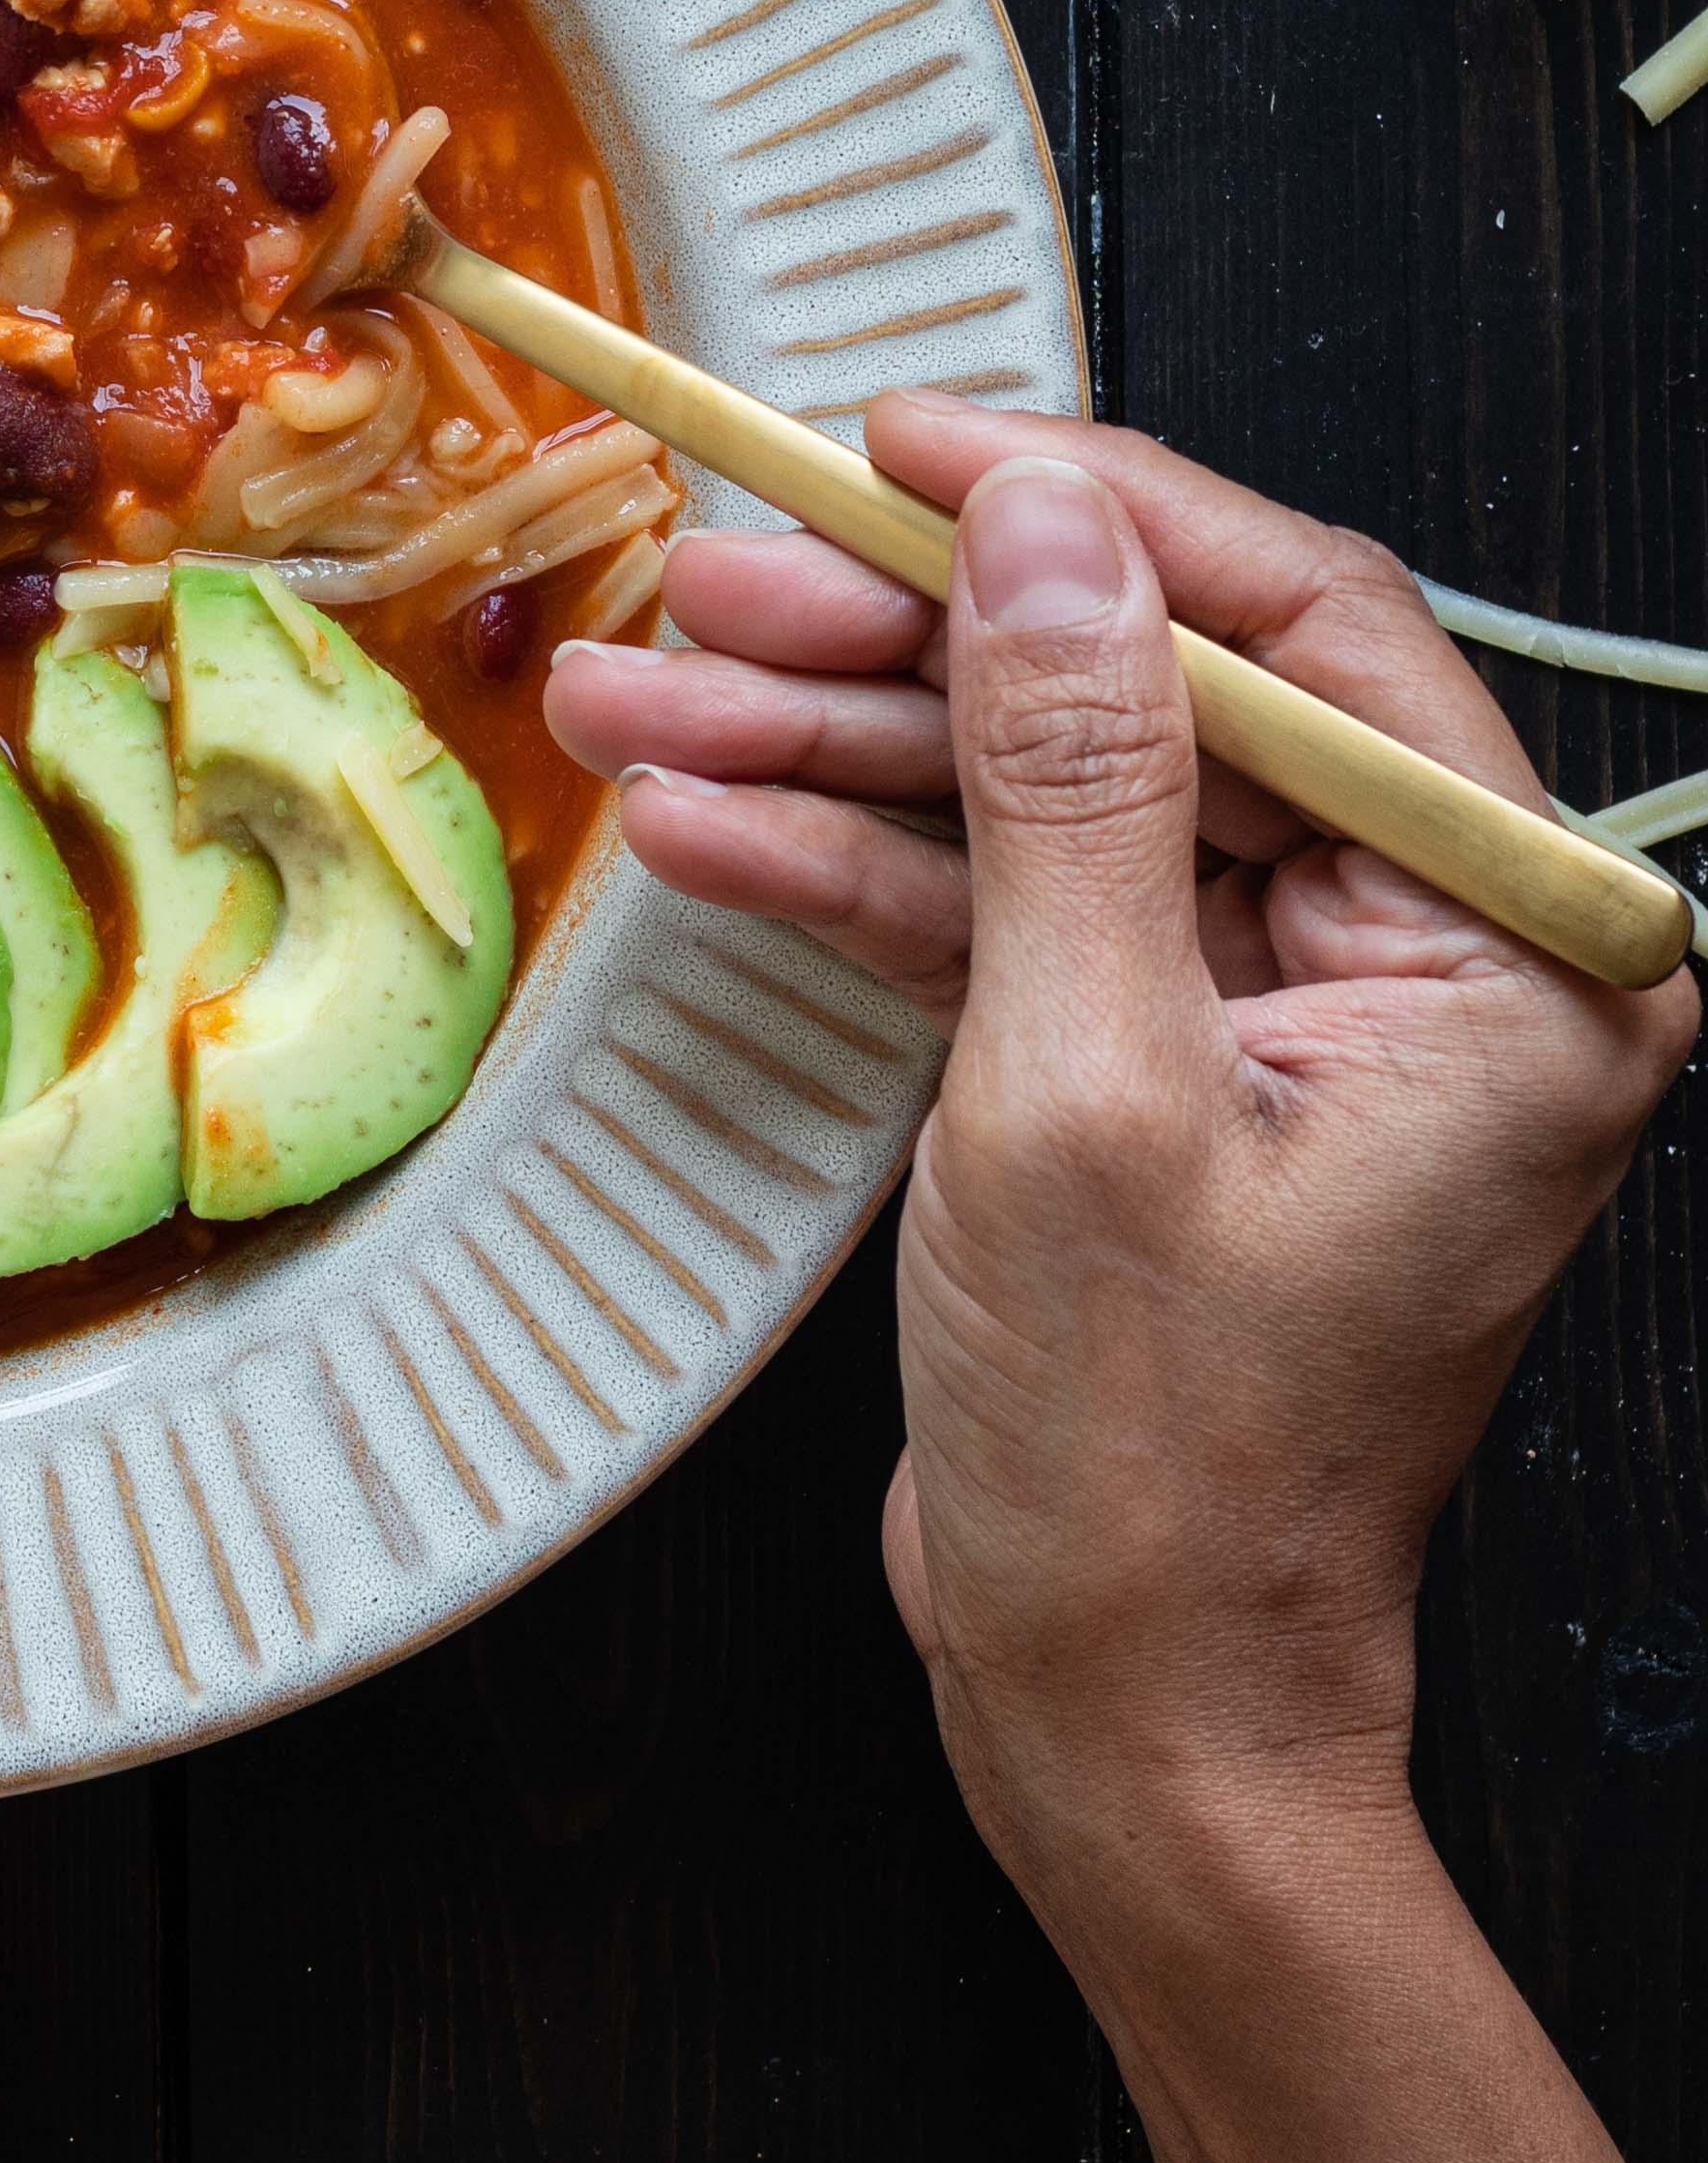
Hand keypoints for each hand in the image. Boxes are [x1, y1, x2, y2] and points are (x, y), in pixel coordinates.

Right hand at [544, 406, 1693, 1945]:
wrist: (1128, 1716)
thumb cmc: (1159, 1474)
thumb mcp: (1084, 1085)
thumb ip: (1070, 780)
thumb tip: (1048, 533)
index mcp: (1517, 957)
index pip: (1307, 632)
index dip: (1093, 516)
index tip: (911, 446)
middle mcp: (1442, 964)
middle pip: (1155, 699)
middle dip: (912, 644)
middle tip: (722, 587)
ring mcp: (1300, 1016)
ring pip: (1053, 795)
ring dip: (840, 749)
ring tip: (646, 698)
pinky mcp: (1174, 1069)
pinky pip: (1014, 912)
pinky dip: (858, 867)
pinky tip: (705, 817)